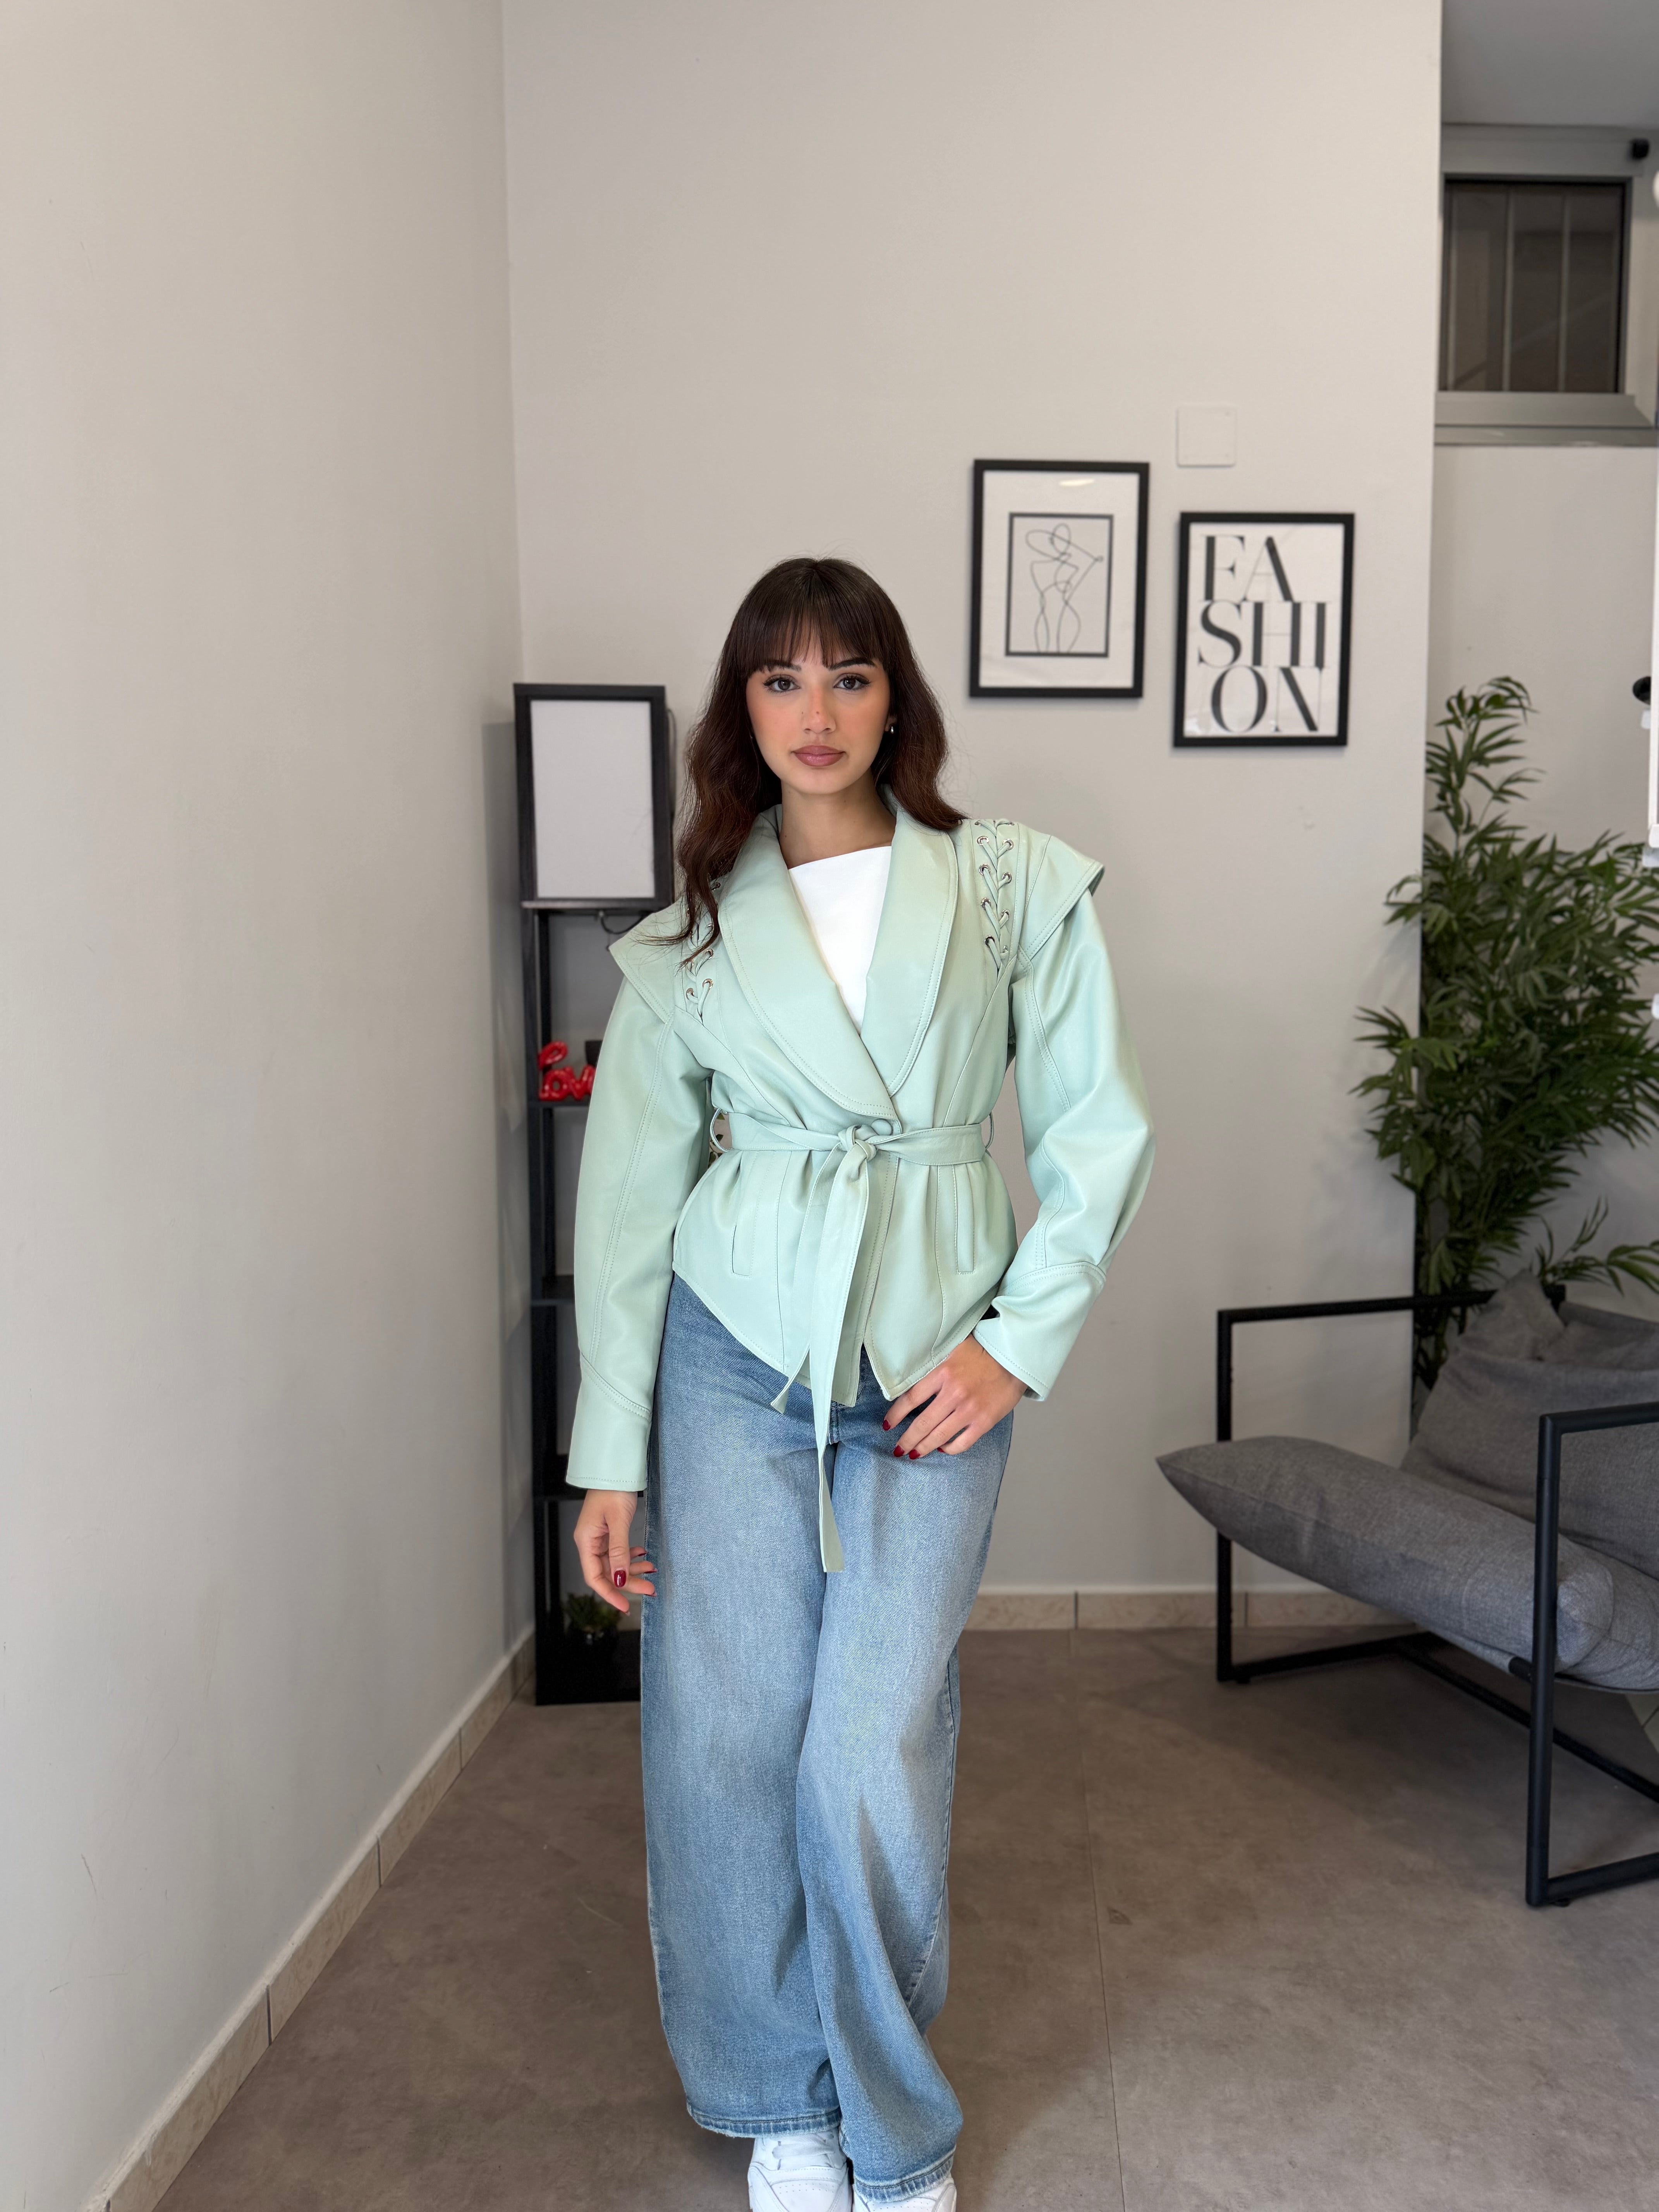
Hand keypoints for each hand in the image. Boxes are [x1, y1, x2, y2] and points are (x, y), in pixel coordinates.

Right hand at [574, 1489, 655, 1614]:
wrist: (615, 1469)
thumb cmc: (613, 1489)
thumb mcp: (618, 1521)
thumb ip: (619, 1552)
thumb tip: (620, 1579)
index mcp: (585, 1541)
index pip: (594, 1577)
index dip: (609, 1594)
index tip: (625, 1606)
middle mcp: (589, 1542)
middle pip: (607, 1572)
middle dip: (628, 1582)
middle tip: (650, 1590)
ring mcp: (599, 1537)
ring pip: (614, 1563)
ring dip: (632, 1570)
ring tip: (652, 1572)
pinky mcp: (608, 1531)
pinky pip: (618, 1551)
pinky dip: (631, 1557)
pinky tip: (643, 1557)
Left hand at [883, 1335, 1024, 1458]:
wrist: (1014, 1357)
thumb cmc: (983, 1350)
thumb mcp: (953, 1347)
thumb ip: (933, 1360)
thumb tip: (909, 1372)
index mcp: (943, 1373)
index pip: (910, 1398)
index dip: (896, 1415)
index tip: (887, 1425)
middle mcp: (953, 1393)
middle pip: (922, 1423)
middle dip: (906, 1439)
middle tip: (897, 1449)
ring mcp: (969, 1409)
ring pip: (939, 1436)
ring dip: (923, 1447)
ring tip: (912, 1454)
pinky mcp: (984, 1421)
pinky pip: (963, 1442)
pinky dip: (950, 1448)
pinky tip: (942, 1449)